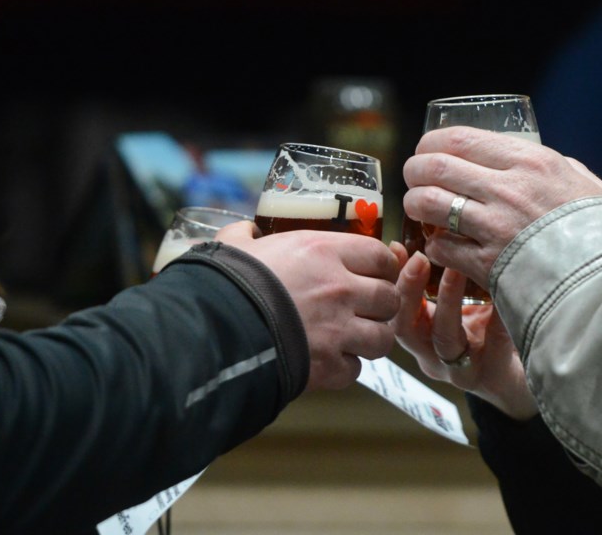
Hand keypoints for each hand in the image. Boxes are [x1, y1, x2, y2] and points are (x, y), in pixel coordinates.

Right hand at [216, 221, 399, 390]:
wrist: (211, 331)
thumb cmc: (224, 282)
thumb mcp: (235, 246)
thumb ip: (246, 235)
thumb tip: (245, 231)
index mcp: (324, 252)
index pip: (381, 256)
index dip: (382, 266)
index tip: (375, 272)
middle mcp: (340, 289)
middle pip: (389, 298)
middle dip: (380, 305)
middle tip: (363, 308)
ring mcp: (338, 330)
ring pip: (383, 338)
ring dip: (370, 339)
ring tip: (352, 339)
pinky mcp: (328, 367)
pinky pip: (355, 370)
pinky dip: (344, 368)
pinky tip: (328, 362)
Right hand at [389, 244, 536, 420]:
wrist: (517, 378)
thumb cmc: (484, 331)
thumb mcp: (456, 301)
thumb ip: (439, 272)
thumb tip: (428, 224)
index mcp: (420, 332)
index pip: (393, 307)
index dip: (391, 279)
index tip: (396, 247)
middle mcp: (431, 353)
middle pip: (405, 327)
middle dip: (408, 291)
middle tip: (419, 258)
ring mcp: (459, 367)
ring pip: (444, 338)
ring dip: (448, 301)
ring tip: (457, 270)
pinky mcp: (490, 374)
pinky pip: (493, 343)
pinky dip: (498, 317)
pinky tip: (505, 293)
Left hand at [403, 126, 601, 288]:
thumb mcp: (587, 185)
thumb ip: (560, 170)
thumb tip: (543, 164)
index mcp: (531, 161)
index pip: (459, 138)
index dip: (430, 144)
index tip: (425, 151)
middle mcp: (508, 189)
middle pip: (434, 167)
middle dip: (414, 172)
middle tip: (413, 179)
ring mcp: (495, 227)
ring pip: (428, 204)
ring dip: (415, 206)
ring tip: (418, 210)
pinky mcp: (488, 264)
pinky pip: (441, 248)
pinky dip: (435, 247)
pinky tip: (441, 248)